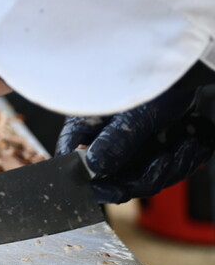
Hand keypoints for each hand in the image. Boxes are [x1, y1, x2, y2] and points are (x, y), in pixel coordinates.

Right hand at [57, 68, 214, 203]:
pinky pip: (162, 173)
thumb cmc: (153, 81)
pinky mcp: (153, 151)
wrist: (192, 75)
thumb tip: (94, 168)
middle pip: (110, 177)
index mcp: (86, 124)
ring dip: (167, 169)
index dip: (88, 179)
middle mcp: (103, 139)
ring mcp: (129, 147)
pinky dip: (180, 163)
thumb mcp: (134, 113)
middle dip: (142, 175)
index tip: (109, 189)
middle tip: (164, 161)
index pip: (73, 159)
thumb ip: (115, 142)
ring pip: (140, 179)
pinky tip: (192, 145)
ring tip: (185, 146)